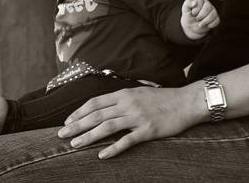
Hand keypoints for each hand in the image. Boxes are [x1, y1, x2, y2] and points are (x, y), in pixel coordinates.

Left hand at [57, 86, 202, 158]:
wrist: (186, 102)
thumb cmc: (162, 98)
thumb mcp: (138, 93)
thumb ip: (122, 99)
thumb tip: (105, 106)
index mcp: (123, 94)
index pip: (95, 103)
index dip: (79, 112)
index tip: (67, 121)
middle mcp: (127, 104)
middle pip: (96, 115)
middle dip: (77, 125)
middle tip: (62, 134)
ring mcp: (137, 117)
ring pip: (107, 127)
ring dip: (88, 136)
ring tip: (74, 144)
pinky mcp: (148, 130)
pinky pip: (127, 140)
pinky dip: (113, 148)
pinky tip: (102, 155)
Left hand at [180, 0, 218, 39]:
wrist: (192, 27)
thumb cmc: (188, 16)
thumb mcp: (185, 10)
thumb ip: (188, 4)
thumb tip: (195, 2)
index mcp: (200, 1)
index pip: (201, 3)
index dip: (196, 10)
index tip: (192, 14)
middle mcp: (208, 4)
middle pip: (208, 8)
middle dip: (201, 16)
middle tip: (196, 19)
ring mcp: (213, 11)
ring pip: (213, 14)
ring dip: (205, 21)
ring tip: (200, 24)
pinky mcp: (216, 18)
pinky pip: (217, 21)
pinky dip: (211, 24)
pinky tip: (206, 25)